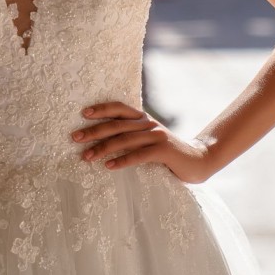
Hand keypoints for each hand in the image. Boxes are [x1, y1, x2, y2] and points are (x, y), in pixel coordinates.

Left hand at [71, 101, 212, 183]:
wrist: (199, 160)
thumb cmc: (168, 153)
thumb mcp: (149, 140)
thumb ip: (132, 136)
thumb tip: (104, 139)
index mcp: (143, 119)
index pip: (119, 108)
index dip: (102, 109)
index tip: (83, 113)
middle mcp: (148, 124)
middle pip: (116, 125)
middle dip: (94, 131)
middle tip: (75, 138)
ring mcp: (157, 136)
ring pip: (124, 140)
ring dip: (103, 148)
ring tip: (86, 157)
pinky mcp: (164, 151)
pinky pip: (139, 155)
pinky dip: (122, 161)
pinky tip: (109, 166)